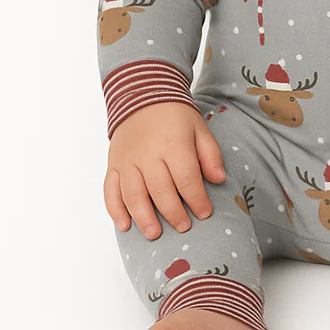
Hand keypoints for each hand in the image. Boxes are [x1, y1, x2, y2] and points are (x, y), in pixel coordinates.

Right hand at [104, 102, 226, 239]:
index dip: (197, 199)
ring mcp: (127, 160)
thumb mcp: (199, 129)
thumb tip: (219, 180)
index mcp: (173, 144)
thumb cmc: (175, 116)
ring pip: (133, 195)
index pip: (186, 178)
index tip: (205, 213)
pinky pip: (110, 190)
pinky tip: (125, 226)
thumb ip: (210, 155)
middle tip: (184, 227)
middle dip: (174, 213)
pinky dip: (116, 210)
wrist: (143, 95)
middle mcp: (148, 154)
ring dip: (144, 218)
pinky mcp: (113, 164)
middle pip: (160, 190)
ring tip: (155, 234)